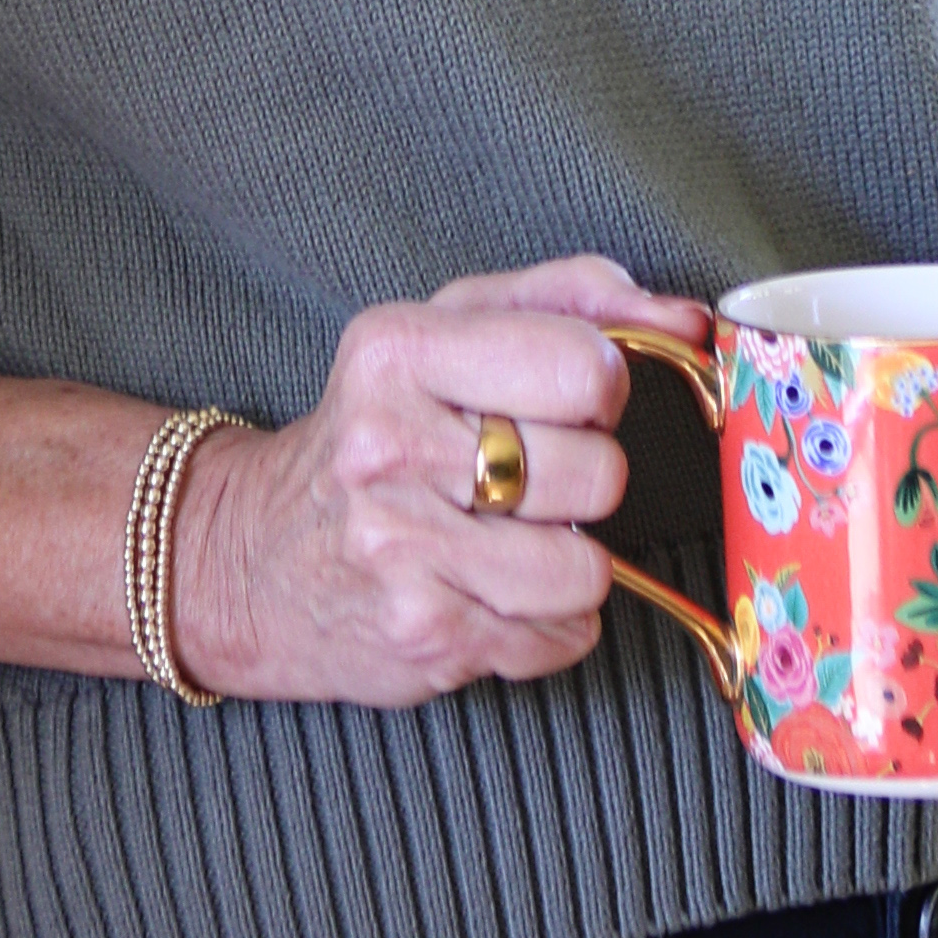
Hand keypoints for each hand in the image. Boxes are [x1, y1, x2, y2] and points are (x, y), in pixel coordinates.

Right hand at [167, 258, 706, 707]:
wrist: (248, 560)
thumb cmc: (375, 433)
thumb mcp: (446, 330)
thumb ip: (571, 300)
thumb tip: (690, 322)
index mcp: (398, 350)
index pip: (582, 365)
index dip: (598, 390)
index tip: (562, 402)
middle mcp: (390, 446)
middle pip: (597, 473)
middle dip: (579, 483)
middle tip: (520, 481)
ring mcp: (403, 548)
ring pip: (588, 568)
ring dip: (568, 564)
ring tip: (503, 543)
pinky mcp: (424, 635)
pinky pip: (565, 637)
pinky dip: (546, 624)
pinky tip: (486, 594)